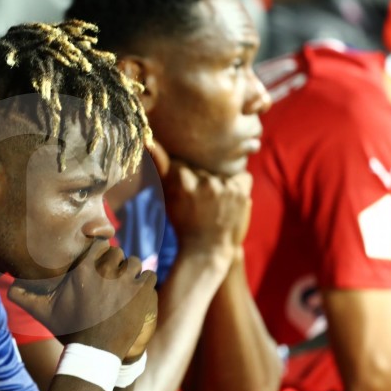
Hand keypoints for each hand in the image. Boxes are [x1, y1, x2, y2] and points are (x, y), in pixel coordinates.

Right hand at [9, 241, 157, 359]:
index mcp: (83, 271)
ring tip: (126, 285)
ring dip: (131, 272)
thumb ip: (24, 297)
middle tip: (112, 278)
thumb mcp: (44, 314)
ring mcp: (126, 282)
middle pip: (117, 252)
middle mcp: (105, 272)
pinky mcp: (142, 294)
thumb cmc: (69, 331)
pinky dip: (145, 282)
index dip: (100, 253)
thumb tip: (6, 287)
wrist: (95, 355)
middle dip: (115, 263)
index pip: (98, 245)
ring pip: (135, 262)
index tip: (99, 264)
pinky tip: (138, 292)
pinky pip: (149, 276)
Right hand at [148, 140, 252, 257]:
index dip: (183, 177)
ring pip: (222, 172)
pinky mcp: (241, 192)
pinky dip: (238, 187)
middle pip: (203, 167)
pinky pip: (243, 177)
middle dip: (201, 180)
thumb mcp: (167, 197)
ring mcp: (224, 186)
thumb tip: (148, 140)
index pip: (183, 164)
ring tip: (214, 204)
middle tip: (200, 203)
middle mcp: (203, 180)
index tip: (185, 194)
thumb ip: (160, 167)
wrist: (207, 251)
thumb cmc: (184, 224)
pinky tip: (230, 202)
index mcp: (181, 179)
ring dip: (219, 184)